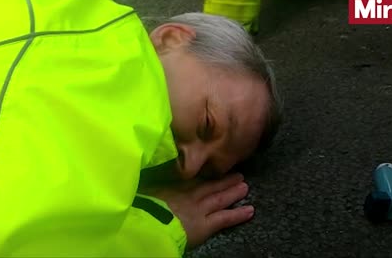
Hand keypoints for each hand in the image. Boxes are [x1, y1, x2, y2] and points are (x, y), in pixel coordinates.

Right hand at [139, 173, 253, 248]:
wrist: (147, 222)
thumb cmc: (140, 205)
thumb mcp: (143, 188)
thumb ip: (150, 181)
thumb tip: (147, 170)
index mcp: (173, 185)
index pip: (191, 177)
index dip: (203, 173)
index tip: (212, 166)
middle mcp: (189, 193)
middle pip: (210, 185)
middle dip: (224, 180)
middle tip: (238, 175)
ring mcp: (200, 208)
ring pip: (220, 198)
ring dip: (233, 192)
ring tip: (245, 186)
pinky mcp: (206, 225)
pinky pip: (225, 218)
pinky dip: (238, 214)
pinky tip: (251, 210)